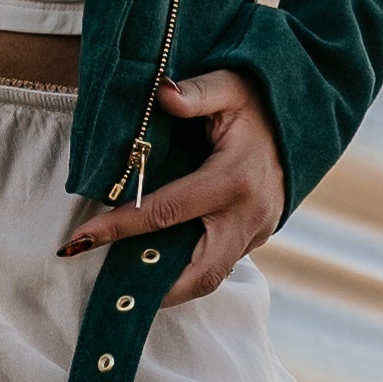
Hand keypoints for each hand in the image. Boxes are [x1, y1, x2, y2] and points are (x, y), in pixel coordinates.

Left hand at [57, 69, 284, 306]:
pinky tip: (155, 266)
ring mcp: (256, 232)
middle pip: (199, 273)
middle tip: (112, 296)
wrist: (301, 121)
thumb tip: (163, 94)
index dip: (120, 226)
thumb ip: (197, 92)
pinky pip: (219, 263)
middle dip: (155, 290)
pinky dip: (187, 269)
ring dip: (170, 287)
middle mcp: (248, 215)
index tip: (80, 239)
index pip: (166, 212)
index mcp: (234, 179)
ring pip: (211, 276)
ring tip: (126, 287)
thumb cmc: (257, 103)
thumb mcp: (229, 86)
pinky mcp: (256, 237)